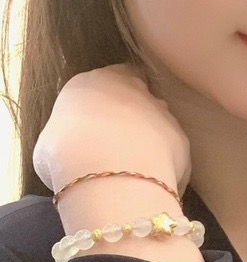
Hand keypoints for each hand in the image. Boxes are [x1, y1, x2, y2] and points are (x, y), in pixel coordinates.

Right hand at [33, 64, 191, 196]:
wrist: (105, 171)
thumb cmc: (64, 153)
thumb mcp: (49, 143)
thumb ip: (66, 138)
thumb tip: (70, 153)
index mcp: (96, 81)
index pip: (113, 74)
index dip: (110, 96)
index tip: (102, 118)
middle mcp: (135, 89)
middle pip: (140, 95)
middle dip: (133, 116)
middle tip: (117, 147)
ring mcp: (163, 112)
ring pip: (160, 123)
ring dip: (151, 142)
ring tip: (133, 171)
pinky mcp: (182, 140)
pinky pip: (173, 154)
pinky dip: (163, 168)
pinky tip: (148, 186)